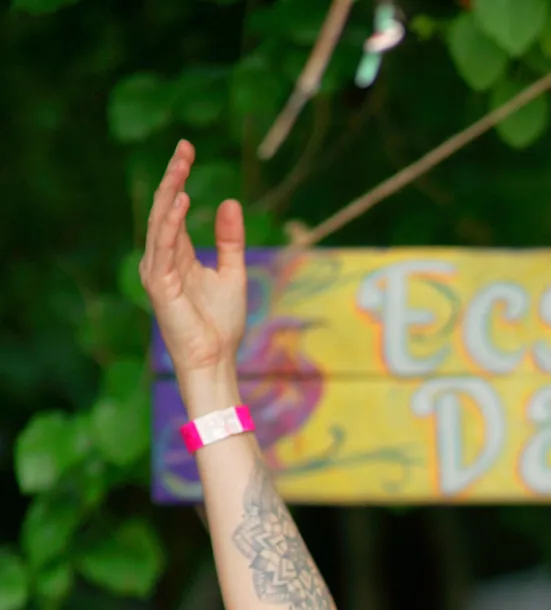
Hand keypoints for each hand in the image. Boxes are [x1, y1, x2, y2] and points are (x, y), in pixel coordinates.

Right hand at [139, 140, 245, 388]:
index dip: (180, 178)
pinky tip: (181, 201)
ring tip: (182, 164)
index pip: (174, 208)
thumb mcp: (232, 273)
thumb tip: (229, 202)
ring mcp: (157, 271)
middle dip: (173, 176)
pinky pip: (163, 246)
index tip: (188, 150)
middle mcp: (162, 259)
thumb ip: (230, 240)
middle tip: (184, 147)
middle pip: (164, 208)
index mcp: (177, 254)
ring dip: (170, 191)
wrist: (215, 360)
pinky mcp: (159, 284)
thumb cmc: (221, 325)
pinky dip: (171, 223)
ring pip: (160, 221)